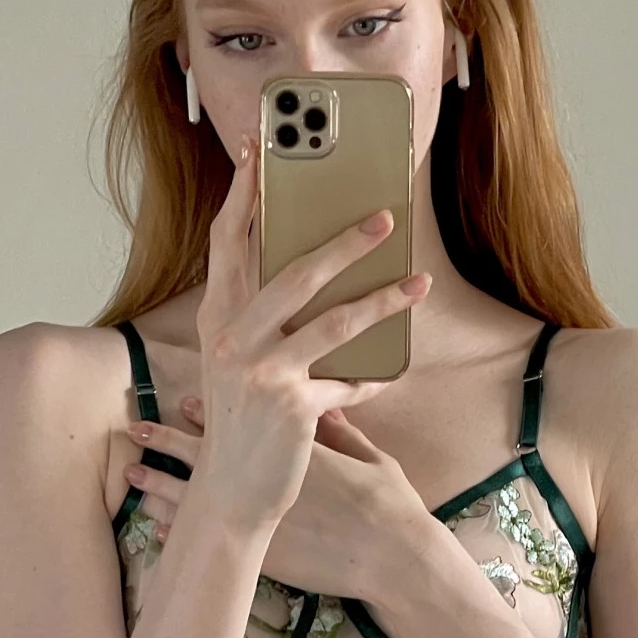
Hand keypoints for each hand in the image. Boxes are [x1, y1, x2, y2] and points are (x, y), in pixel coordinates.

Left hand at [125, 398, 432, 601]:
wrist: (394, 557)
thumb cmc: (388, 502)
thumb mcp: (368, 454)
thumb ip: (341, 427)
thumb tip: (325, 396)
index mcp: (293, 448)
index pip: (242, 423)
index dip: (210, 412)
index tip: (184, 400)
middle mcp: (268, 482)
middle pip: (208, 458)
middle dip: (169, 442)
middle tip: (136, 428)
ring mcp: (262, 522)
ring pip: (199, 501)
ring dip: (162, 486)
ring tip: (131, 476)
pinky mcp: (265, 557)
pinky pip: (213, 543)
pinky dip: (185, 533)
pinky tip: (159, 527)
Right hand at [176, 132, 431, 533]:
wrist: (231, 491)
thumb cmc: (241, 415)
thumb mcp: (239, 358)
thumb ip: (264, 312)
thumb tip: (318, 262)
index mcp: (218, 316)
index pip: (228, 239)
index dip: (244, 190)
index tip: (260, 146)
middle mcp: (232, 337)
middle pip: (294, 270)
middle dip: (343, 241)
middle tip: (385, 217)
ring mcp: (260, 371)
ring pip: (334, 320)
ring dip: (384, 299)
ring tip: (420, 282)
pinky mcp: (292, 406)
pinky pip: (348, 381)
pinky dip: (373, 378)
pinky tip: (392, 370)